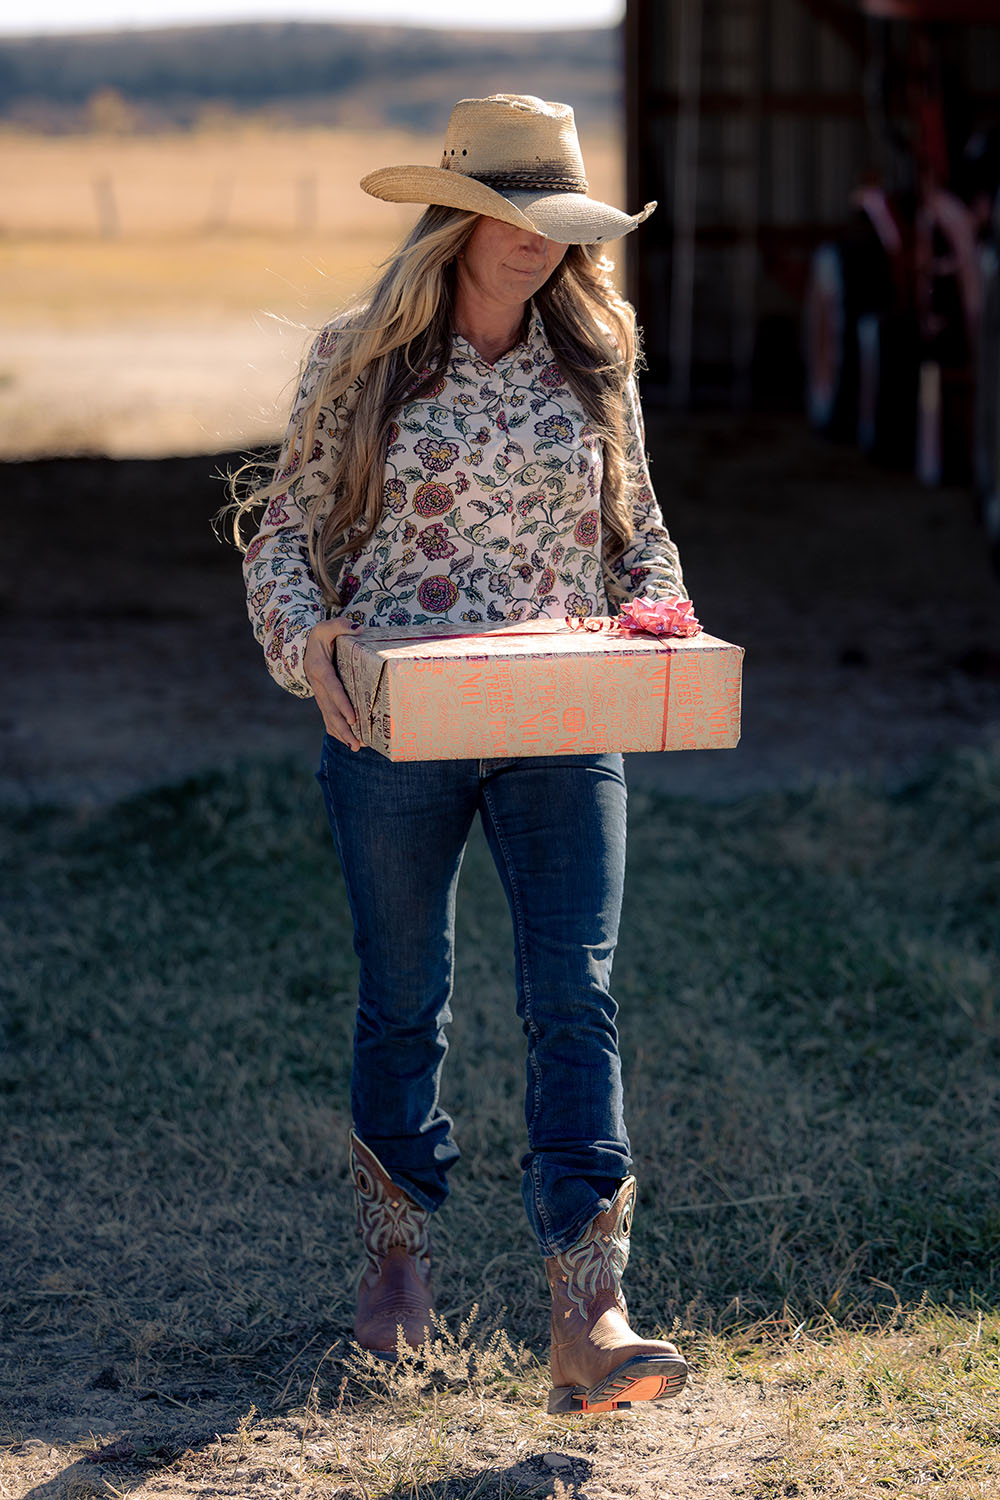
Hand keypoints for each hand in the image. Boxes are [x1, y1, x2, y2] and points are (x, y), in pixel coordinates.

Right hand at [303, 618, 362, 749]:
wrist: (302, 648)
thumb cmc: (318, 637)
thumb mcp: (325, 627)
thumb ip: (340, 626)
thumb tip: (359, 628)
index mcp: (320, 670)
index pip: (333, 690)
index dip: (342, 704)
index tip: (353, 718)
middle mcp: (319, 687)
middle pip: (332, 711)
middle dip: (344, 728)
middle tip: (357, 743)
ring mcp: (320, 695)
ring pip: (330, 718)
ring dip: (342, 734)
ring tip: (357, 747)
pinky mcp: (323, 700)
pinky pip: (328, 718)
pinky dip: (336, 731)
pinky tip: (347, 742)